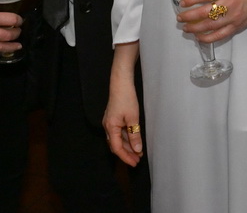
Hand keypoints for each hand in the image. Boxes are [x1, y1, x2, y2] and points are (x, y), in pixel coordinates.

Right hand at [103, 42, 142, 166]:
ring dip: (127, 147)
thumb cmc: (126, 98)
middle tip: (138, 161)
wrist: (121, 83)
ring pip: (118, 139)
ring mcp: (110, 122)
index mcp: (110, 127)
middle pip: (116, 145)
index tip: (135, 163)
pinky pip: (119, 133)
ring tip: (138, 153)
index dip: (126, 157)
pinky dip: (127, 139)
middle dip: (127, 154)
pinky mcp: (113, 118)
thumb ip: (135, 135)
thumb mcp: (133, 118)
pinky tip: (134, 141)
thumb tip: (137, 150)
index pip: (117, 148)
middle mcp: (107, 126)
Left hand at [177, 0, 246, 43]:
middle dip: (190, 16)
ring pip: (211, 26)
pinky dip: (207, 38)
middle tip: (180, 18)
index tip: (182, 2)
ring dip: (195, 28)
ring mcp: (233, 18)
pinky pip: (220, 36)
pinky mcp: (236, 28)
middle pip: (206, 12)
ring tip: (185, 28)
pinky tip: (198, 37)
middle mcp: (230, 4)